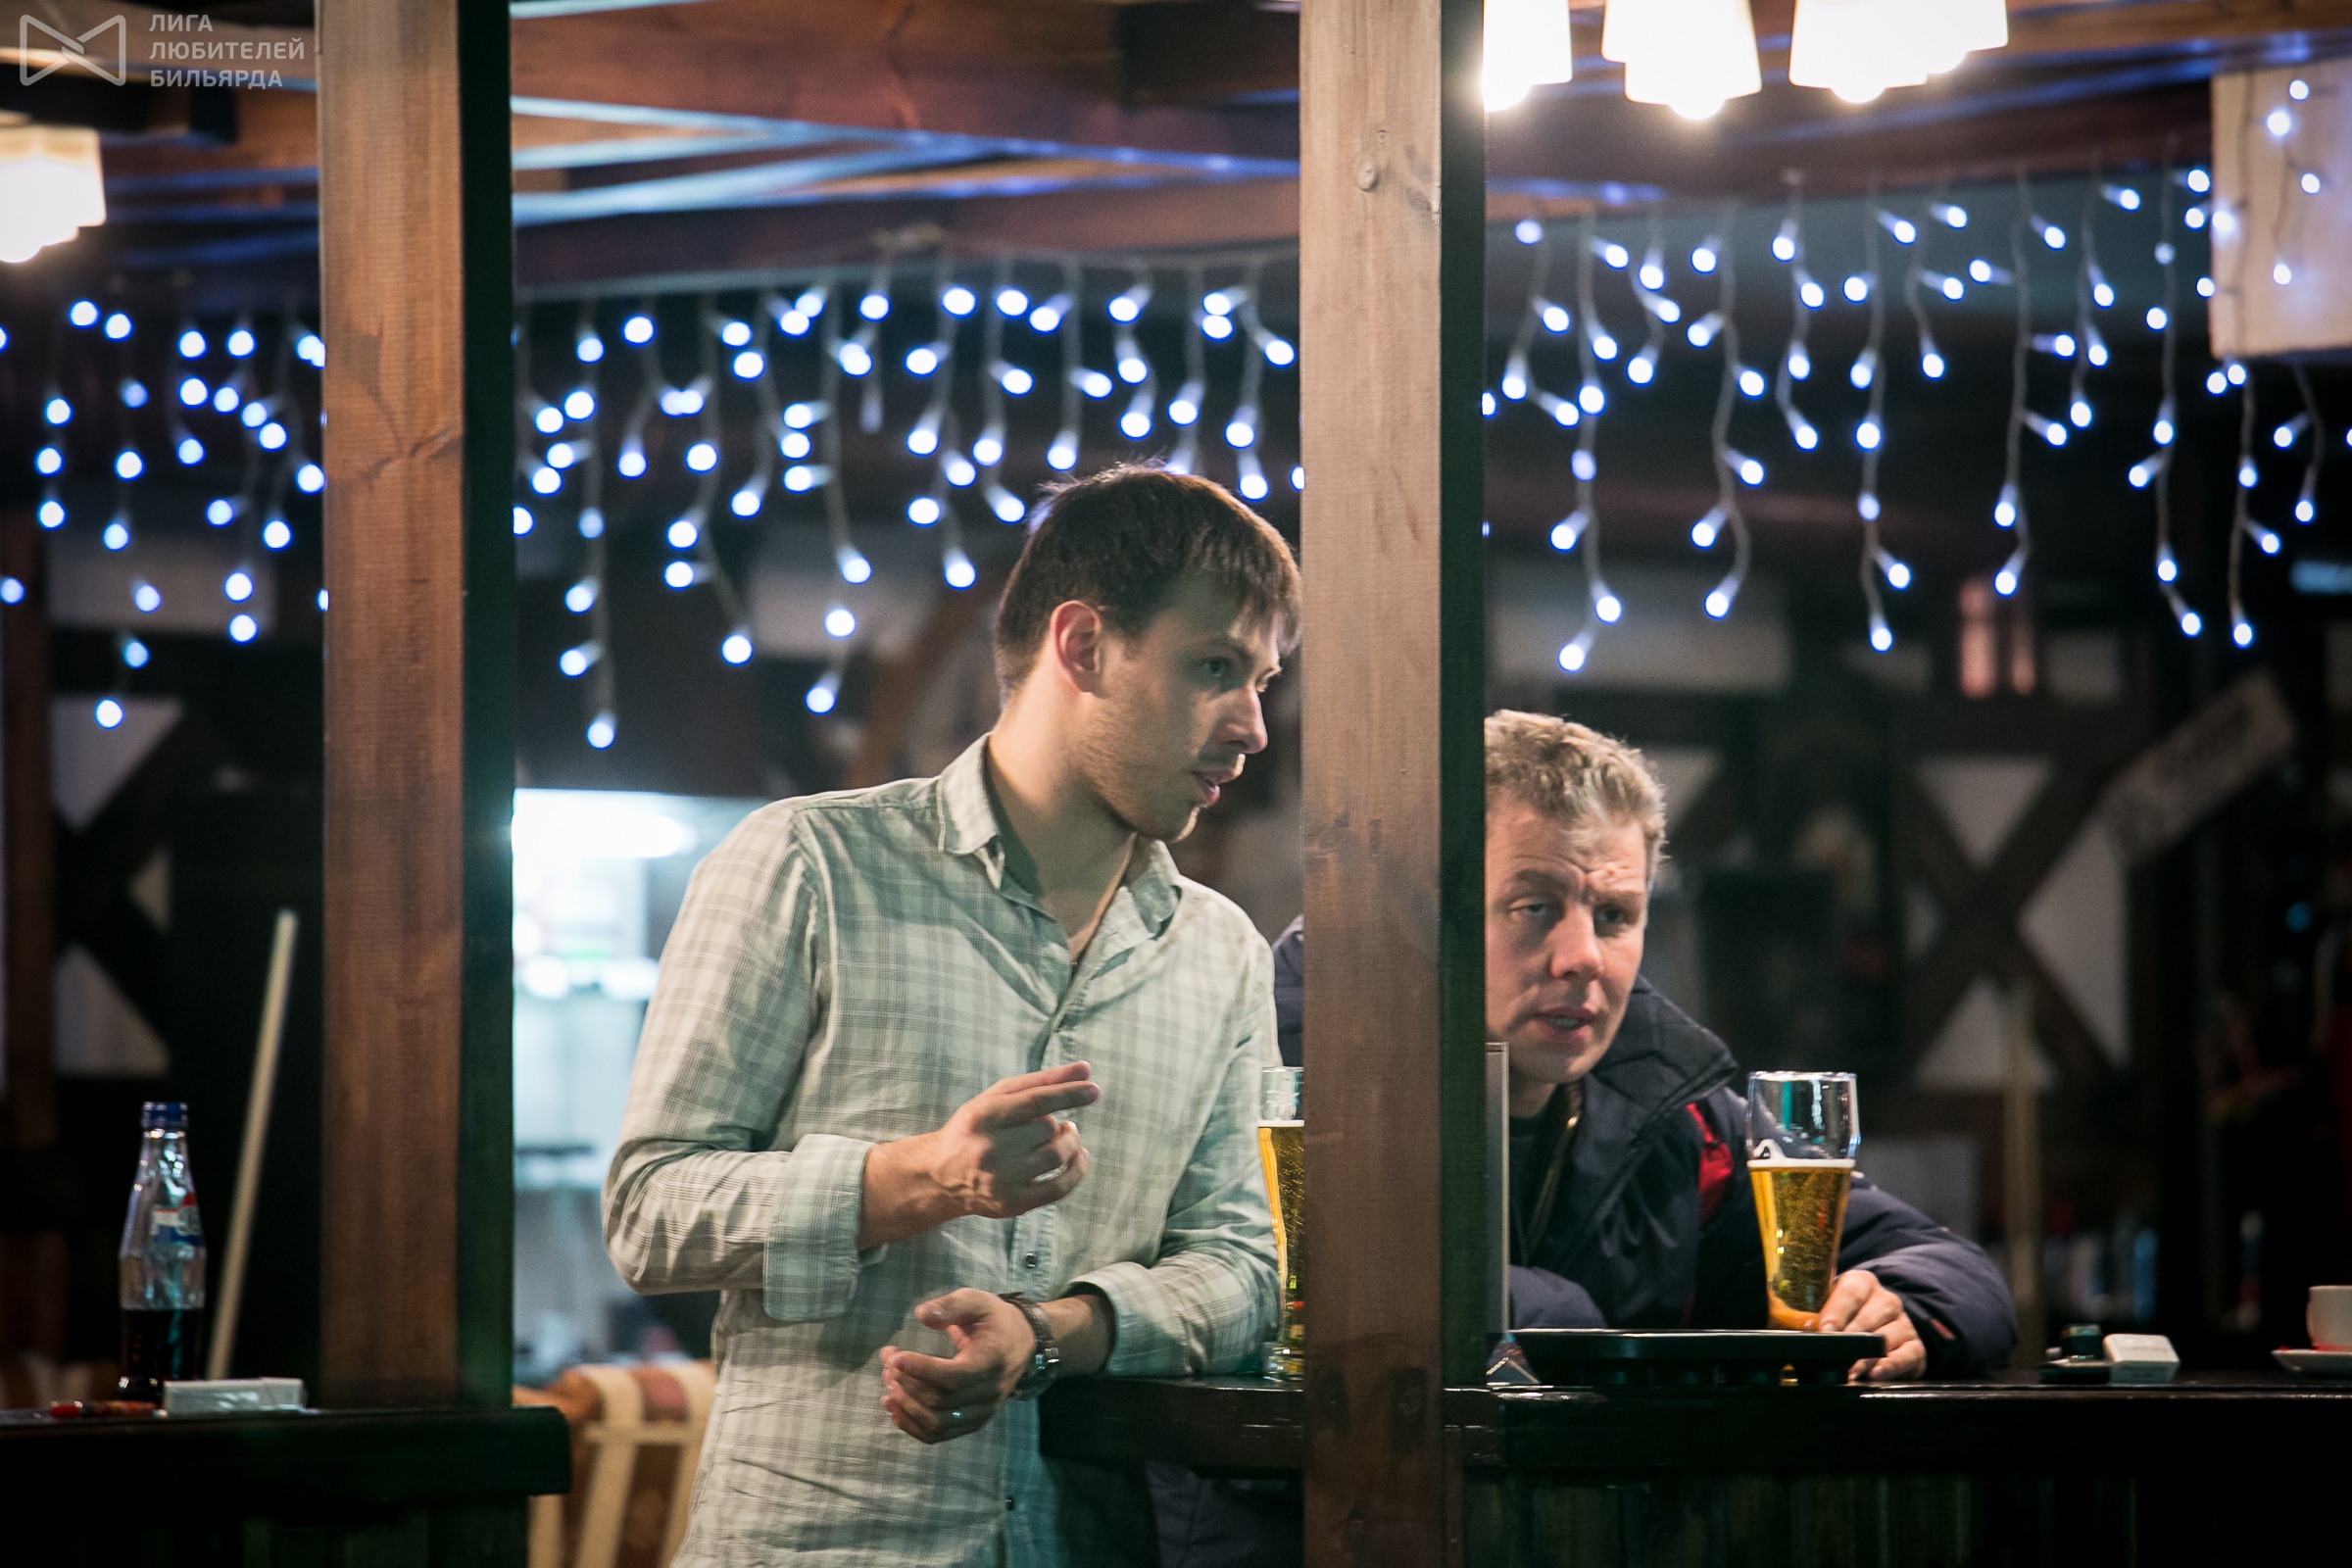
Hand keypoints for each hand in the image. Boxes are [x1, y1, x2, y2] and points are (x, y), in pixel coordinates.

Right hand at [860, 1064, 1097, 1247]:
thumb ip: (1042, 1081)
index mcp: (982, 1117)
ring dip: (1070, 1143)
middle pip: (1047, 1128)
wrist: (940, 1176)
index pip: (1034, 1102)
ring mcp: (1000, 1180)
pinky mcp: (1011, 1204)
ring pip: (1056, 1155)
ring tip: (1065, 1136)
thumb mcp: (998, 1098)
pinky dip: (1076, 1172)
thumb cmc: (977, 1127)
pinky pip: (1059, 1189)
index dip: (1068, 1094)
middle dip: (1057, 1123)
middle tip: (1054, 1124)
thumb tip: (1087, 1069)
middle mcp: (988, 1150)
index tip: (1094, 1090)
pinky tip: (1078, 1157)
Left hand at [880, 1289, 1034, 1443]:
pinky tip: (893, 1407)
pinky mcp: (972, 1423)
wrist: (1021, 1342)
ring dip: (906, 1406)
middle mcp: (990, 1393)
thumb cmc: (994, 1320)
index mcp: (992, 1362)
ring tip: (888, 1384)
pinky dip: (911, 1425)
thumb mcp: (977, 1301)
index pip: (954, 1377)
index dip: (921, 1370)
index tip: (895, 1356)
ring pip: (937, 1423)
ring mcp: (982, 1413)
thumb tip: (921, 1314)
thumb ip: (951, 1306)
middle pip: (940, 1401)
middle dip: (907, 1383)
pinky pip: (938, 1435)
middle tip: (888, 1363)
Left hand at [1816, 1268, 1925, 1381]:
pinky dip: (1892, 1365)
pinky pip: (1908, 1354)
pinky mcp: (1915, 1346)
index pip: (1850, 1292)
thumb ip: (1810, 1314)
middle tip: (1835, 1356)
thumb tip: (1791, 1327)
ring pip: (1887, 1336)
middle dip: (1850, 1339)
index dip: (1836, 1312)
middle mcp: (1886, 1300)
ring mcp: (1903, 1322)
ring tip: (1851, 1371)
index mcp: (1861, 1282)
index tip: (1825, 1330)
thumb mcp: (1827, 1308)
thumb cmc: (1844, 1318)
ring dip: (1867, 1356)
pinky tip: (1876, 1373)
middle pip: (1870, 1316)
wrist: (1878, 1327)